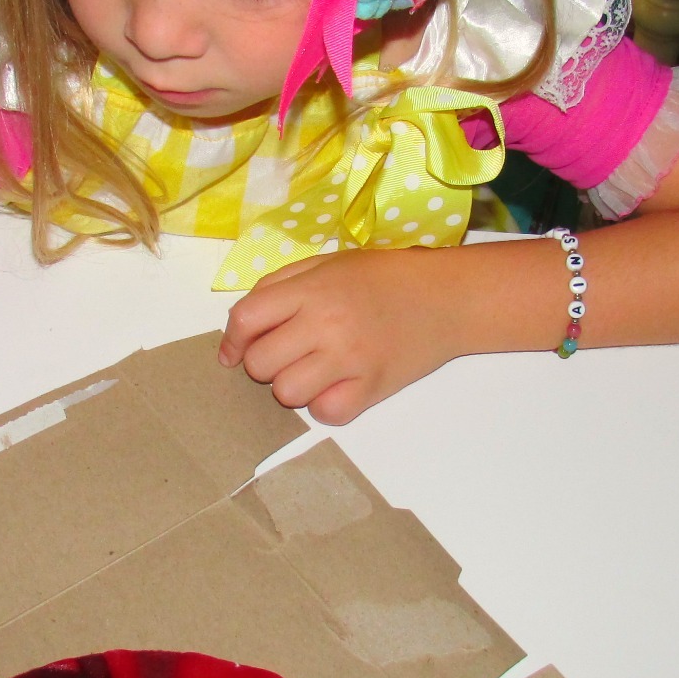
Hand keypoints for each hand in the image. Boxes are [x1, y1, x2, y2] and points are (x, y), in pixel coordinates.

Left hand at [218, 248, 466, 424]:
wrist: (447, 297)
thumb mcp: (328, 264)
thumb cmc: (384, 277)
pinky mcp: (372, 387)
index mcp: (311, 289)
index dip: (231, 339)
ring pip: (287, 394)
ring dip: (294, 386)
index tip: (233, 352)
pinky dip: (326, 405)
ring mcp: (350, 358)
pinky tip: (339, 386)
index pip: (246, 319)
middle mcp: (325, 324)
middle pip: (259, 363)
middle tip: (289, 354)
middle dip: (265, 363)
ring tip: (316, 370)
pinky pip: (326, 414)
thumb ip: (280, 286)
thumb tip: (239, 328)